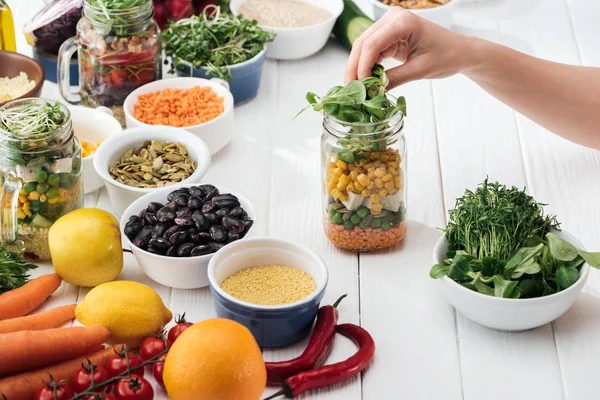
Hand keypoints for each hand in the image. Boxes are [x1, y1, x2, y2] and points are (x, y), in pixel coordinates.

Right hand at [345, 8, 477, 87]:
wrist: (460, 51)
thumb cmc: (447, 56)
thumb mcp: (420, 70)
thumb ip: (394, 79)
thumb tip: (372, 92)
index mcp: (403, 22)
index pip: (373, 44)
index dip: (362, 66)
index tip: (361, 87)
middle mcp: (392, 18)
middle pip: (363, 43)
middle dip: (355, 68)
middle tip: (351, 91)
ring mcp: (389, 25)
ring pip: (363, 47)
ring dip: (358, 68)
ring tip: (356, 89)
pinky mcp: (389, 35)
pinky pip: (371, 51)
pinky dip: (367, 66)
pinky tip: (365, 81)